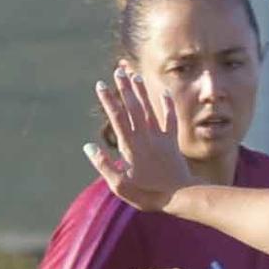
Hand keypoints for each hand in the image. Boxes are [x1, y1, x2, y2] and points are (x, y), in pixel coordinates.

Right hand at [84, 67, 193, 210]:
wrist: (180, 197)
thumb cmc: (147, 194)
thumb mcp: (120, 186)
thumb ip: (103, 165)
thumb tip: (88, 147)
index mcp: (130, 147)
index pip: (117, 118)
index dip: (108, 100)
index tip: (100, 85)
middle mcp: (145, 138)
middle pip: (133, 108)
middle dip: (124, 88)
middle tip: (118, 71)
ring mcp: (160, 138)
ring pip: (149, 110)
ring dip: (142, 92)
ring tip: (135, 76)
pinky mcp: (172, 142)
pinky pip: (170, 119)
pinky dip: (168, 105)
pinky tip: (165, 92)